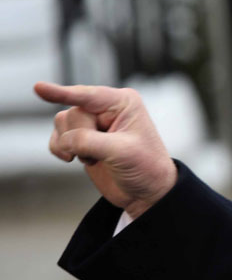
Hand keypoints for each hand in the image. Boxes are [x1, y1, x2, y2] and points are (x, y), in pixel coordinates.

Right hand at [35, 82, 177, 217]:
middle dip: (81, 138)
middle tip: (101, 154)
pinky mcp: (81, 139)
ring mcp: (93, 123)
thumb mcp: (121, 152)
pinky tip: (74, 159)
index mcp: (123, 102)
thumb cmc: (145, 167)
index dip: (62, 93)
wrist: (145, 192)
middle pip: (72, 114)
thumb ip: (88, 142)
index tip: (38, 88)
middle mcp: (106, 108)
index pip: (88, 95)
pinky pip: (56, 137)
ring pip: (62, 124)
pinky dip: (60, 149)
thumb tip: (64, 140)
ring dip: (72, 146)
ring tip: (95, 158)